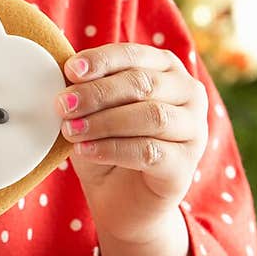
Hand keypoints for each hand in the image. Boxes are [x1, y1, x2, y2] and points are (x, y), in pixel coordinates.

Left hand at [57, 43, 208, 242]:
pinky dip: (112, 149)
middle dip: (98, 93)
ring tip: (71, 130)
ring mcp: (193, 130)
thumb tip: (65, 71)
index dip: (101, 60)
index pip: (134, 55)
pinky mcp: (186, 165)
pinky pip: (149, 151)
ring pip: (151, 116)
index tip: (70, 70)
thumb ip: (86, 87)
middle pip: (143, 84)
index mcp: (166, 69)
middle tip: (63, 105)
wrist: (120, 200)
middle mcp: (188, 94)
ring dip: (104, 122)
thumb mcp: (93, 110)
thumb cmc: (106, 144)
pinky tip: (85, 150)